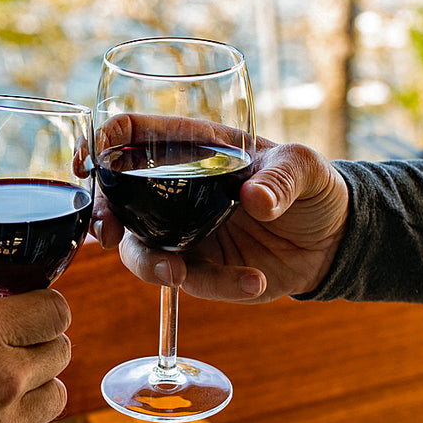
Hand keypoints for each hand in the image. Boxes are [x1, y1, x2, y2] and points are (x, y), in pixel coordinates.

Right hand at [90, 114, 349, 302]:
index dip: (103, 143)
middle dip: (103, 217)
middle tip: (108, 234)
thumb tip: (255, 200)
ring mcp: (185, 233)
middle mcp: (178, 191)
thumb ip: (280, 178)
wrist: (334, 240)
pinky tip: (254, 282)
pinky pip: (194, 282)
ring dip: (150, 264)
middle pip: (119, 200)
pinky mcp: (203, 270)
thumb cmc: (313, 186)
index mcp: (194, 148)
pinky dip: (219, 286)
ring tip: (177, 275)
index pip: (135, 136)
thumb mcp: (303, 168)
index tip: (88, 160)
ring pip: (142, 250)